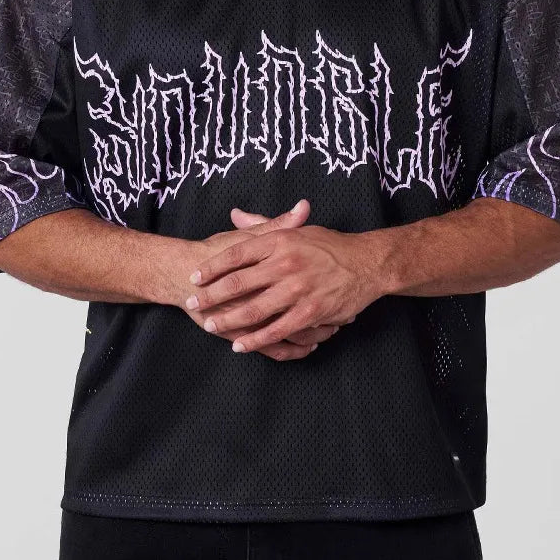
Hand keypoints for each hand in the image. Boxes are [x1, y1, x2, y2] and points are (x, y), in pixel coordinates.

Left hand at [184, 200, 381, 354]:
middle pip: (239, 282)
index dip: (213, 267)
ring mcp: (298, 289)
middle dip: (212, 295)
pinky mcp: (310, 312)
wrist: (367, 263)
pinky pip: (276, 330)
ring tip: (210, 325)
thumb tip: (235, 214)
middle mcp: (286, 263)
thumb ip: (264, 225)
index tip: (194, 276)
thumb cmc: (330, 245)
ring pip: (254, 309)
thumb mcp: (296, 229)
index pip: (237, 254)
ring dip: (229, 321)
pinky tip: (240, 344)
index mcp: (280, 241)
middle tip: (192, 303)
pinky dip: (256, 339)